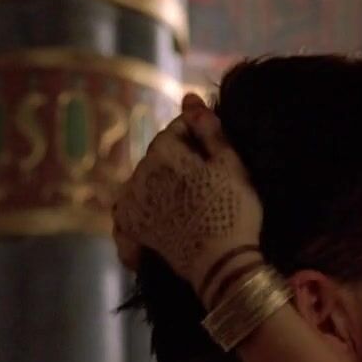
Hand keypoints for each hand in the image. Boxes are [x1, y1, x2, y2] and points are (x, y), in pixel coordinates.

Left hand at [111, 94, 262, 288]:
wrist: (223, 265)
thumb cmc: (234, 210)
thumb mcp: (231, 164)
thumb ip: (208, 128)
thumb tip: (188, 96)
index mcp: (162, 153)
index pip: (175, 130)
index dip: (196, 135)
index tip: (215, 152)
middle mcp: (139, 176)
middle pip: (157, 157)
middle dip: (177, 161)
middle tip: (206, 181)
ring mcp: (131, 206)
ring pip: (142, 182)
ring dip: (159, 184)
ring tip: (188, 201)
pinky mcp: (132, 231)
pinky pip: (127, 213)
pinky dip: (138, 213)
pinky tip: (158, 218)